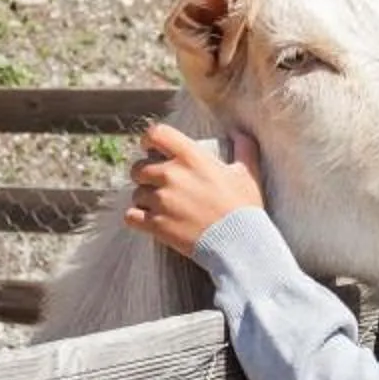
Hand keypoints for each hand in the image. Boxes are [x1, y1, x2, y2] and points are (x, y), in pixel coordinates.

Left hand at [126, 122, 264, 256]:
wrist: (239, 244)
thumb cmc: (243, 208)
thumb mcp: (247, 174)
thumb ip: (244, 150)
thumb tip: (241, 135)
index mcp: (191, 157)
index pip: (156, 134)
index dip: (149, 140)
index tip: (151, 149)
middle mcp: (171, 175)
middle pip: (139, 167)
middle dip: (144, 175)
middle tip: (157, 184)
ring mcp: (161, 200)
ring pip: (136, 193)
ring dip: (144, 199)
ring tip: (161, 207)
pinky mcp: (156, 224)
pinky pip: (131, 216)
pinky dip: (137, 218)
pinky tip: (149, 220)